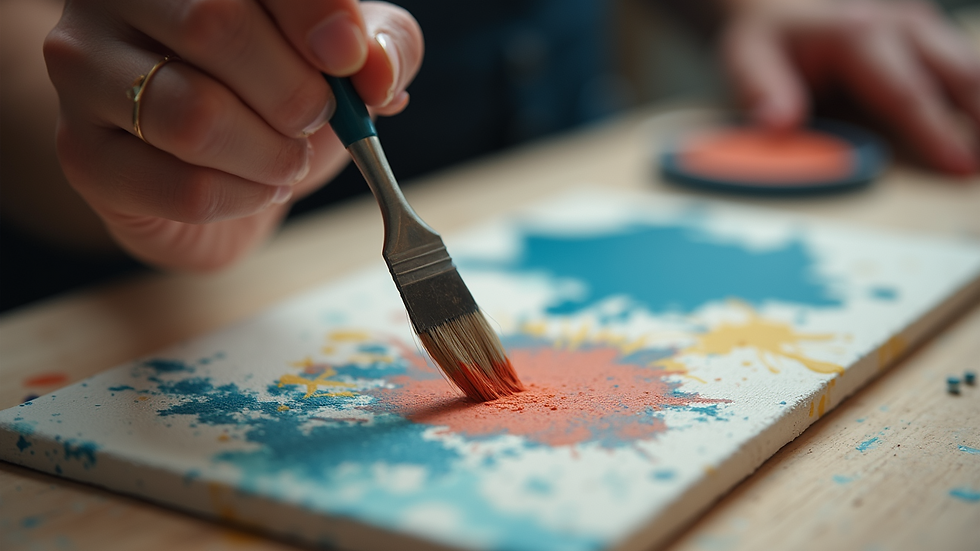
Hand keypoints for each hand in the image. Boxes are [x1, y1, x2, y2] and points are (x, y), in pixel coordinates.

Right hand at [44, 0, 422, 270]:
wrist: (222, 174)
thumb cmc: (279, 95)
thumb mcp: (346, 58)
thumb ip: (380, 43)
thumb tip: (373, 64)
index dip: (314, 10)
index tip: (349, 56)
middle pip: (214, 26)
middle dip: (294, 92)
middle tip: (316, 119)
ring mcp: (84, 70)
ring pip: (193, 115)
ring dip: (270, 154)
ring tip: (286, 160)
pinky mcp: (82, 153)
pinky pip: (182, 188)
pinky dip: (243, 199)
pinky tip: (251, 187)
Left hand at [722, 0, 979, 174]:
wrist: (778, 7)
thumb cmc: (767, 40)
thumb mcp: (748, 59)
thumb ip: (763, 92)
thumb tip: (779, 124)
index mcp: (859, 36)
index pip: (906, 92)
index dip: (936, 133)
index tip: (961, 166)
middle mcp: (900, 25)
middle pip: (960, 76)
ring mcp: (921, 27)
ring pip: (972, 69)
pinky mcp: (930, 36)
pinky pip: (966, 68)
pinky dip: (978, 98)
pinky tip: (979, 132)